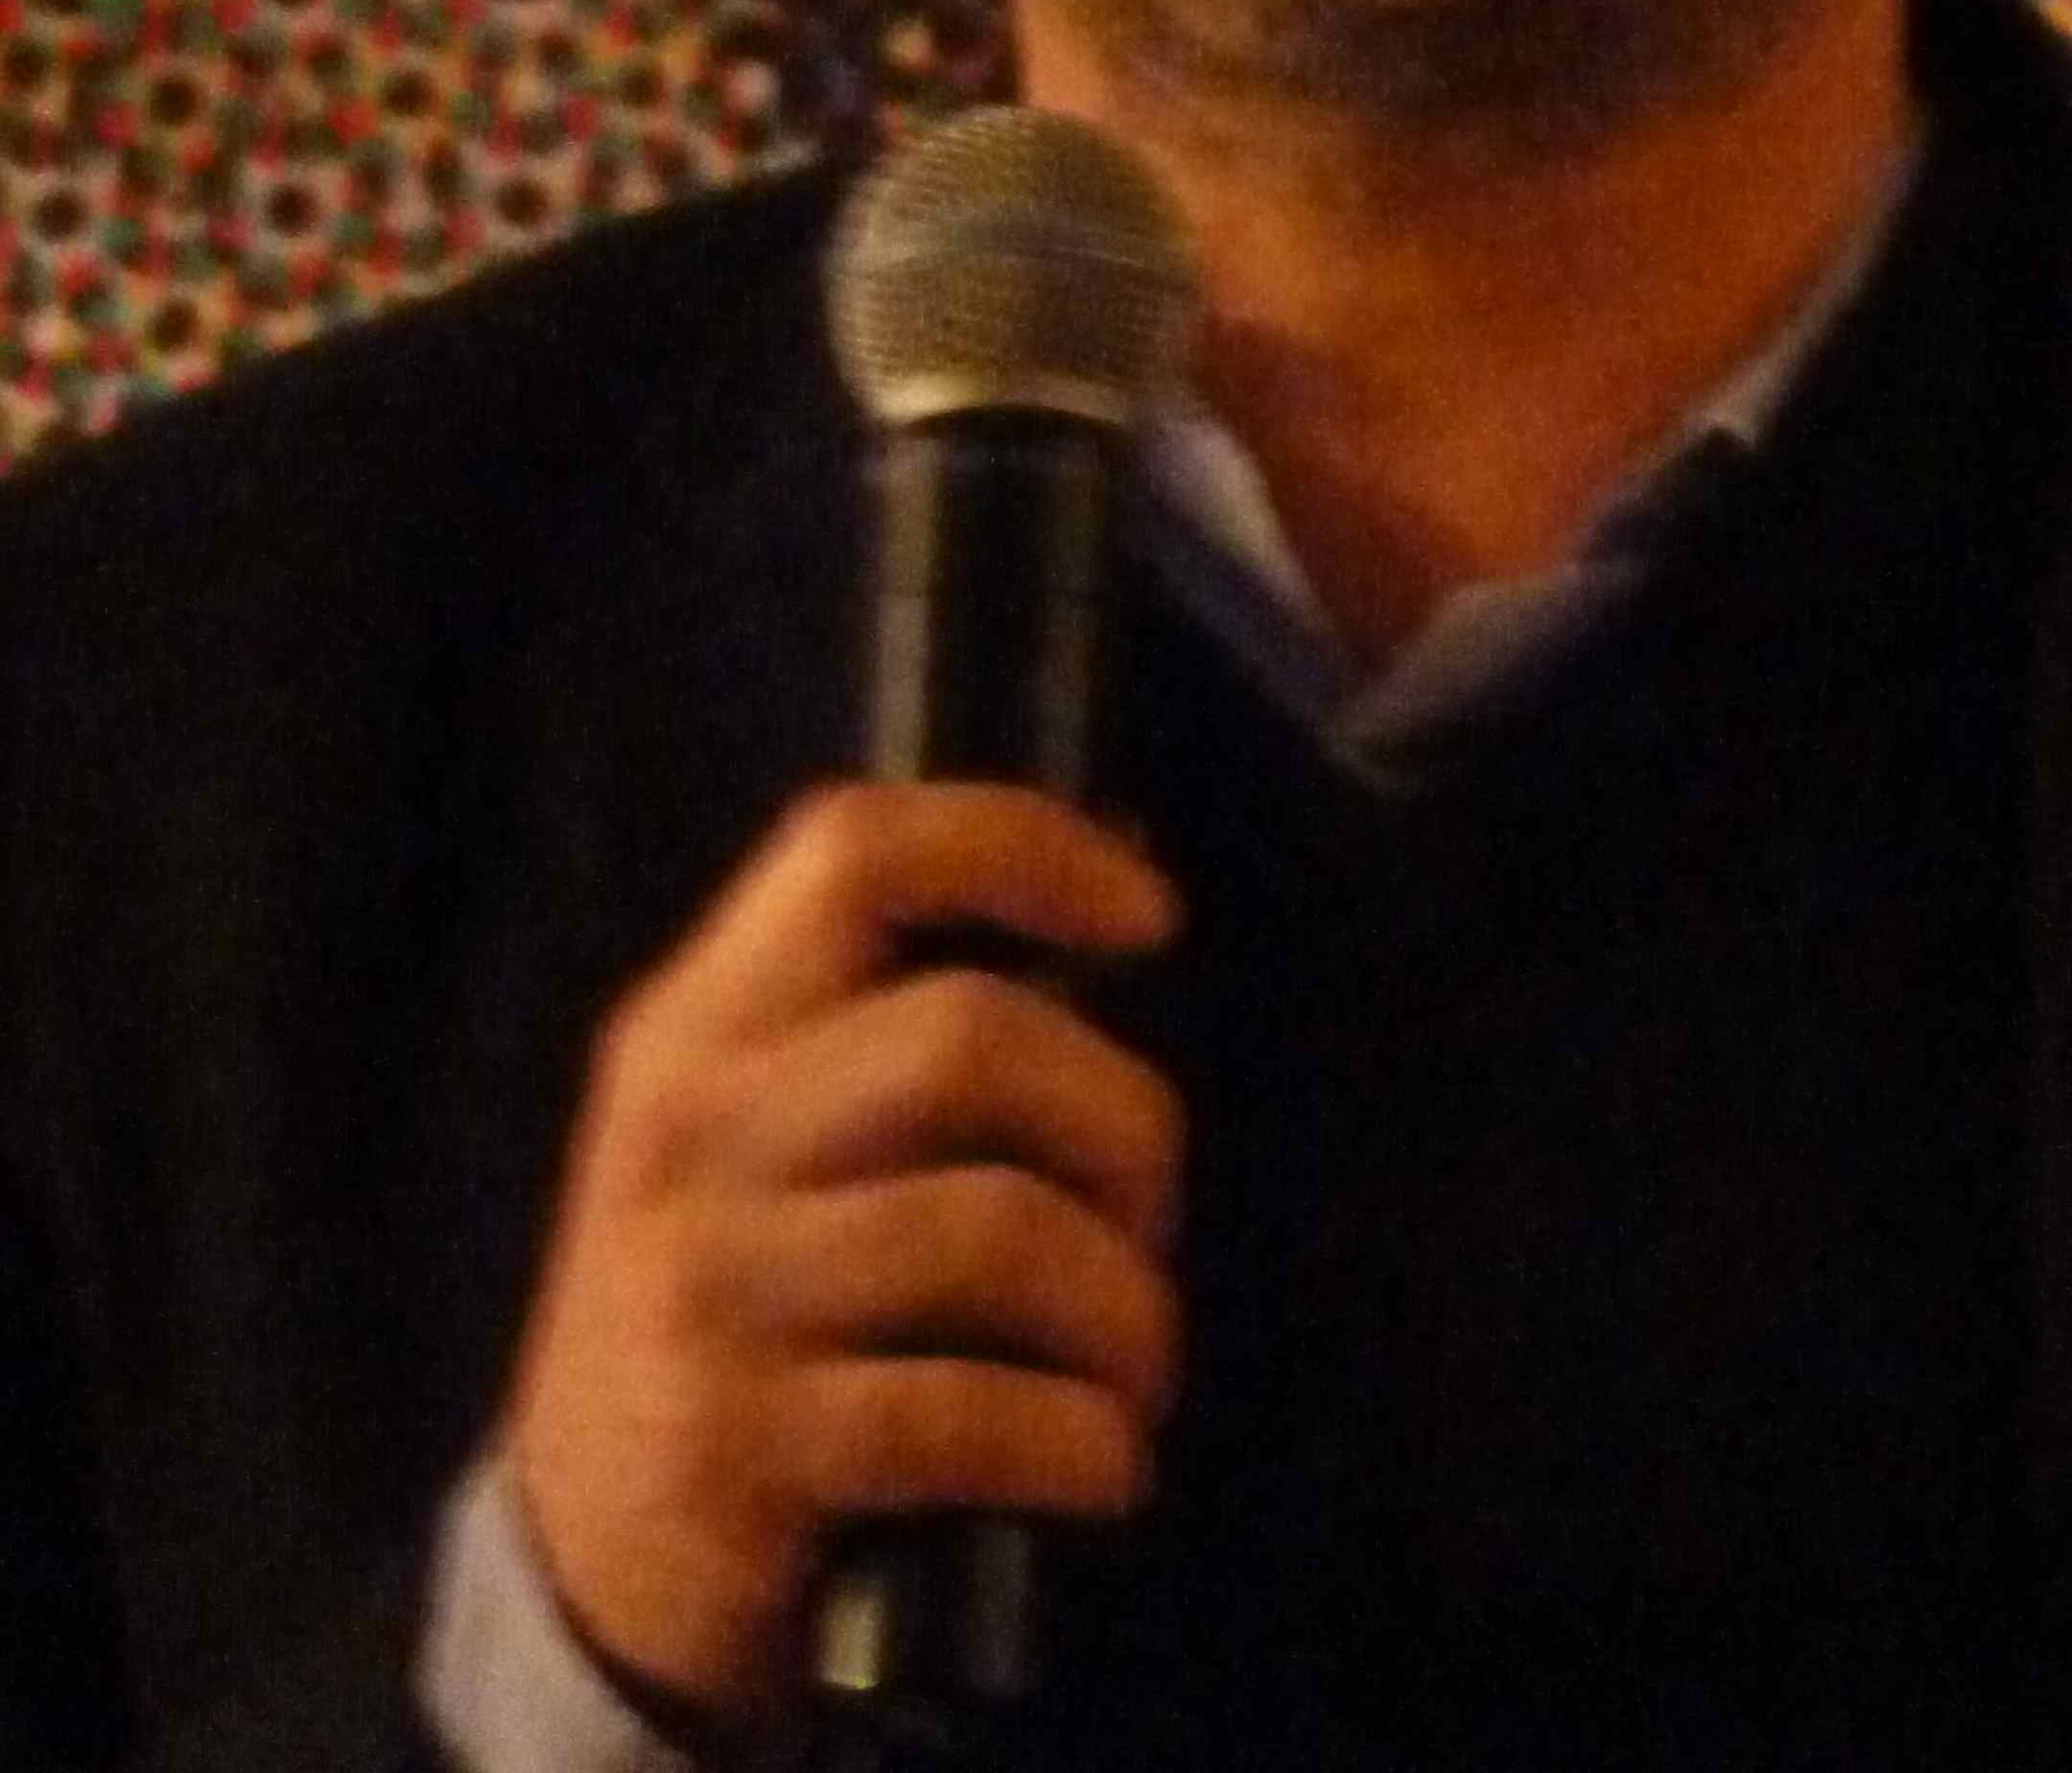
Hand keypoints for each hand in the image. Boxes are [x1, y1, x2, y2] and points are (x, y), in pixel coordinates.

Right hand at [502, 780, 1184, 1725]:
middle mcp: (691, 1132)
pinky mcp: (737, 1446)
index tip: (1152, 914)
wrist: (575, 1568)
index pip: (856, 851)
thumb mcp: (751, 1140)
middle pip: (968, 1036)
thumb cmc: (728, 1313)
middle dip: (1122, 1123)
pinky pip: (964, 1413)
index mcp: (697, 1025)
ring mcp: (708, 1289)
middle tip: (1153, 1217)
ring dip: (1122, 1305)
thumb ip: (889, 1024)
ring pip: (993, 1226)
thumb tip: (1125, 887)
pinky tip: (1107, 1464)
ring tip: (1140, 1361)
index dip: (1022, 846)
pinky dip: (1077, 1438)